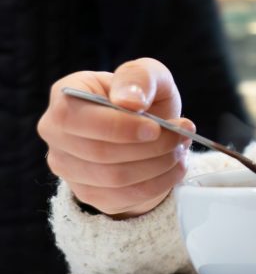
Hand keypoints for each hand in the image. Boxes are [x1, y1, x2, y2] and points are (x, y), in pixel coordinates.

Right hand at [37, 58, 193, 217]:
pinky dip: (159, 183)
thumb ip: (139, 78)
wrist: (149, 133)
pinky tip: (173, 167)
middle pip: (100, 152)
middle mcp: (56, 134)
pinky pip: (125, 198)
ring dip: (159, 165)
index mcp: (65, 99)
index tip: (156, 127)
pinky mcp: (89, 194)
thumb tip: (129, 101)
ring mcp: (68, 168)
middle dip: (151, 147)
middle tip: (181, 137)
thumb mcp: (149, 76)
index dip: (119, 126)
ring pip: (115, 178)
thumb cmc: (144, 100)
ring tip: (179, 149)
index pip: (74, 118)